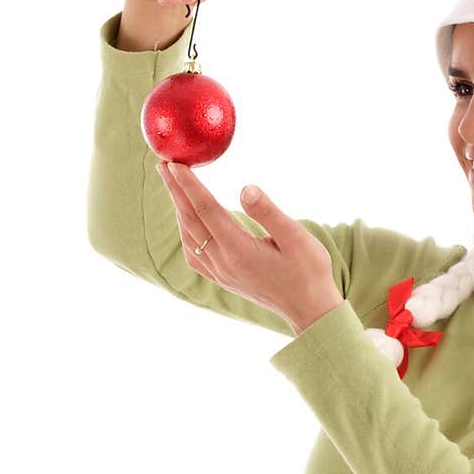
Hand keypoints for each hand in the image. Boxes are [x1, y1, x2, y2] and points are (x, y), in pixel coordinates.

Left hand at [157, 161, 343, 334]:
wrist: (310, 310)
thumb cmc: (309, 272)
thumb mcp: (296, 237)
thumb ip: (268, 212)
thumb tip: (245, 188)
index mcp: (239, 249)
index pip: (206, 209)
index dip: (189, 185)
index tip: (174, 164)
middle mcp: (224, 262)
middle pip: (191, 220)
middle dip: (176, 191)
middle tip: (164, 165)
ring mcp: (221, 273)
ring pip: (189, 237)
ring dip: (179, 210)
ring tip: (174, 187)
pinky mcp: (224, 279)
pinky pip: (194, 255)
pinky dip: (186, 233)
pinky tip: (187, 224)